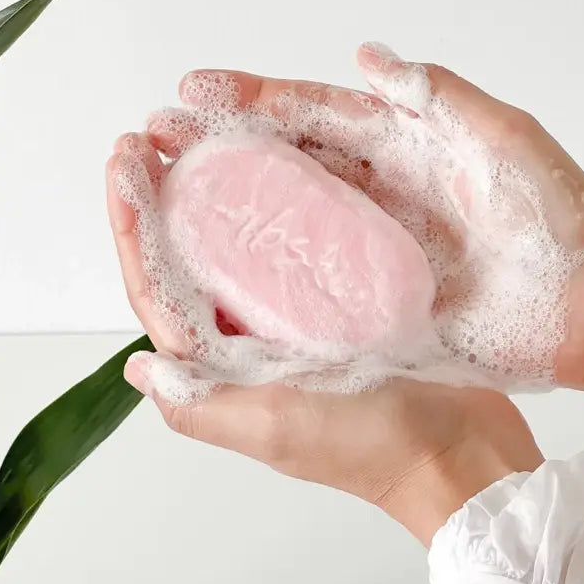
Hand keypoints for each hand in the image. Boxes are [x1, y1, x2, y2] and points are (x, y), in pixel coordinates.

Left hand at [107, 79, 543, 547]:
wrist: (458, 450)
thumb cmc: (372, 446)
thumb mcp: (276, 426)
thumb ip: (202, 404)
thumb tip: (139, 369)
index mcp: (229, 363)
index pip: (161, 287)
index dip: (134, 225)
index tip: (125, 165)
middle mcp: (259, 336)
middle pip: (199, 255)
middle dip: (171, 194)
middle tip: (160, 134)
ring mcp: (305, 316)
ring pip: (256, 240)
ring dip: (230, 188)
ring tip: (216, 133)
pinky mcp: (351, 301)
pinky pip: (314, 240)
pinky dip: (298, 201)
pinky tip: (294, 160)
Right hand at [136, 43, 583, 414]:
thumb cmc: (561, 222)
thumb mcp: (504, 138)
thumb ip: (438, 95)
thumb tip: (366, 57)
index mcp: (407, 151)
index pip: (317, 116)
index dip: (256, 100)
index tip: (195, 91)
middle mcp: (381, 200)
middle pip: (289, 167)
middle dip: (224, 150)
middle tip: (158, 139)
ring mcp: (376, 256)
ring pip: (292, 227)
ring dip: (233, 212)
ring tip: (170, 198)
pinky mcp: (381, 308)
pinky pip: (315, 292)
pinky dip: (270, 283)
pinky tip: (221, 275)